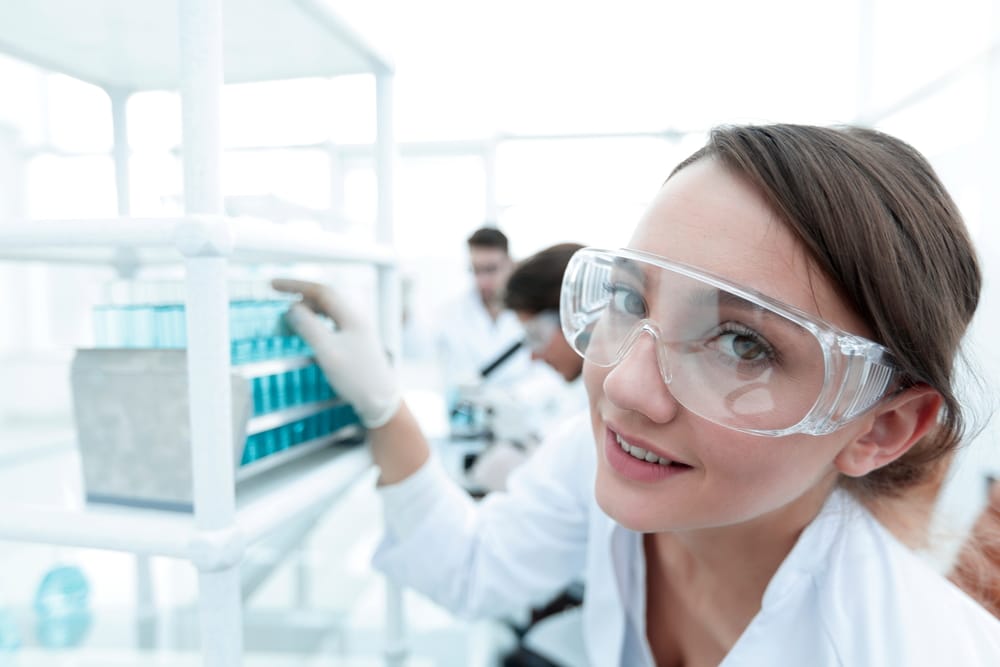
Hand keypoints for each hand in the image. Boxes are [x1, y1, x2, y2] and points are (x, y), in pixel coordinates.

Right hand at [271, 278, 400, 427]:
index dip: (295, 285)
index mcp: (351, 316)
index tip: (271, 284)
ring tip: (288, 315)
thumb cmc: (357, 378)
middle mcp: (355, 319)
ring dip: (307, 309)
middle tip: (276, 296)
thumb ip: (308, 327)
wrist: (382, 401)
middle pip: (324, 298)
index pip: (320, 290)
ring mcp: (356, 331)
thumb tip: (291, 308)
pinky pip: (331, 323)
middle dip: (299, 294)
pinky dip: (315, 322)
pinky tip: (307, 330)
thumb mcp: (327, 351)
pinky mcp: (355, 343)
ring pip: (328, 311)